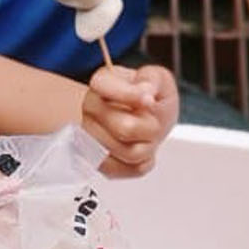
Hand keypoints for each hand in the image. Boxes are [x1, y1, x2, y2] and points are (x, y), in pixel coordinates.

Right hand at [82, 63, 179, 177]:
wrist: (144, 120)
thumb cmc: (151, 99)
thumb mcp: (159, 79)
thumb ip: (152, 79)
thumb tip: (145, 93)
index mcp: (102, 82)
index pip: (105, 87)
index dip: (130, 95)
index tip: (149, 100)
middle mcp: (90, 108)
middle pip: (125, 128)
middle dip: (150, 127)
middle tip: (153, 120)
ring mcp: (90, 137)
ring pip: (129, 153)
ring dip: (149, 146)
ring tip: (147, 135)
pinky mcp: (99, 162)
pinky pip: (131, 169)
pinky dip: (145, 161)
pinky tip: (141, 147)